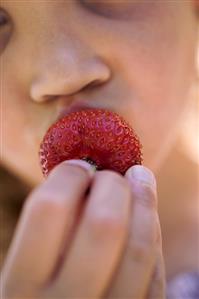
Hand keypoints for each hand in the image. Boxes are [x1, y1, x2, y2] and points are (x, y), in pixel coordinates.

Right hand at [1, 160, 164, 297]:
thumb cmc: (40, 289)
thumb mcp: (28, 265)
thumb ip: (51, 226)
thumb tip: (87, 171)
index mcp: (23, 284)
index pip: (49, 209)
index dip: (68, 176)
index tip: (80, 166)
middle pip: (104, 225)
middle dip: (112, 185)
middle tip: (111, 174)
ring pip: (139, 249)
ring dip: (144, 202)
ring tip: (141, 179)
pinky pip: (154, 274)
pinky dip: (152, 236)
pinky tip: (144, 219)